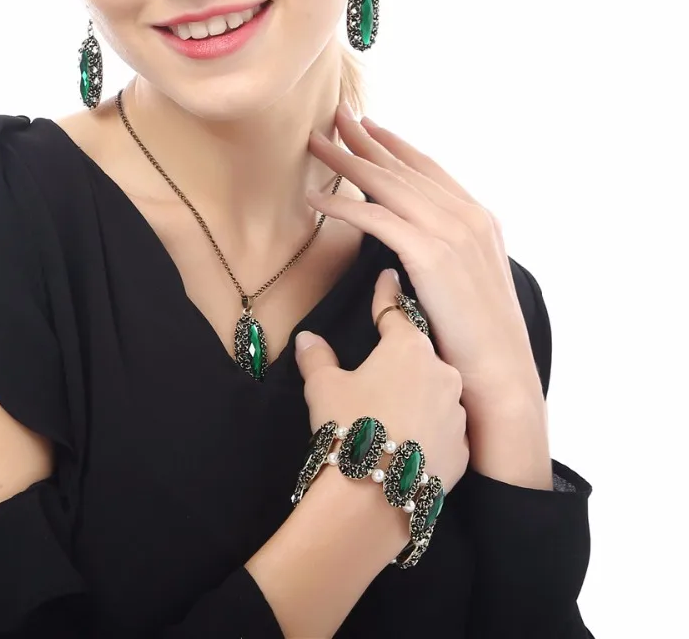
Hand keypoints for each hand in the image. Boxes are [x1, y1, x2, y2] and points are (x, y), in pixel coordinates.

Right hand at [296, 268, 469, 493]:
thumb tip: (307, 339)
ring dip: (416, 393)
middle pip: (418, 353)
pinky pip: (444, 427)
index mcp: (408, 347)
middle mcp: (441, 371)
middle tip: (380, 365)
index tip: (388, 276)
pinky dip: (428, 427)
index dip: (387, 294)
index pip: (395, 311)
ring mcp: (456, 411)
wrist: (375, 493)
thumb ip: (317, 357)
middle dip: (401, 356)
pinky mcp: (463, 447)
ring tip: (391, 410)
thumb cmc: (348, 426)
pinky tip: (407, 439)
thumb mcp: (323, 386)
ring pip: (435, 390)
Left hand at [306, 104, 541, 406]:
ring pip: (388, 185)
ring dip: (347, 161)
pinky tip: (316, 196)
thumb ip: (444, 251)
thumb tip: (411, 240)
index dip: (396, 145)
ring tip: (316, 143)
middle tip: (335, 116)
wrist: (502, 375)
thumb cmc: (479, 339)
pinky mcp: (431, 254)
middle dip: (365, 141)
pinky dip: (343, 204)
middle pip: (404, 169)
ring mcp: (452, 233)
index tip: (368, 126)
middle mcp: (467, 217)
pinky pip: (376, 219)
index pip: (428, 170)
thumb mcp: (466, 281)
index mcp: (478, 220)